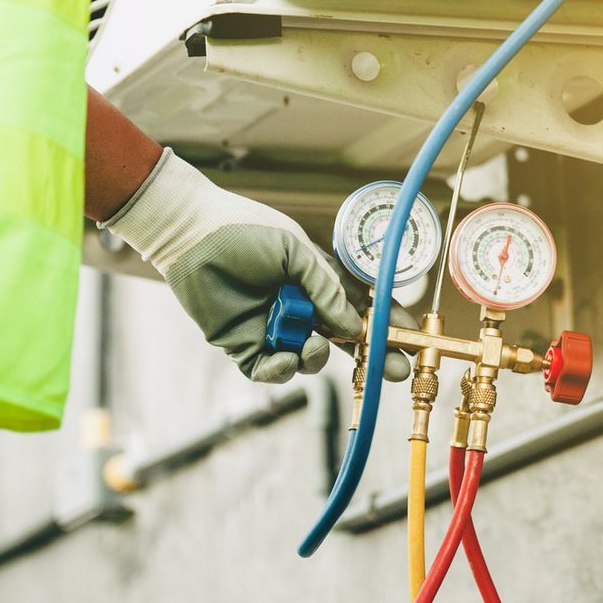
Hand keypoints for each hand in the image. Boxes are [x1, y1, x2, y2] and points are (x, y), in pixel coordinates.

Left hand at [100, 150, 409, 382]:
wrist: (193, 235)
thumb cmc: (245, 230)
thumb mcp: (296, 252)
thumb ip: (326, 287)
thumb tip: (352, 324)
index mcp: (316, 280)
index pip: (359, 306)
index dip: (385, 323)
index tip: (409, 337)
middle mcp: (299, 307)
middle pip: (343, 341)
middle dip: (371, 357)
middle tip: (394, 371)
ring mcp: (273, 328)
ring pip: (308, 358)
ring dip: (316, 357)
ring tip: (310, 345)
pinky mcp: (243, 345)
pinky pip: (269, 370)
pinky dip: (280, 370)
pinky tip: (284, 358)